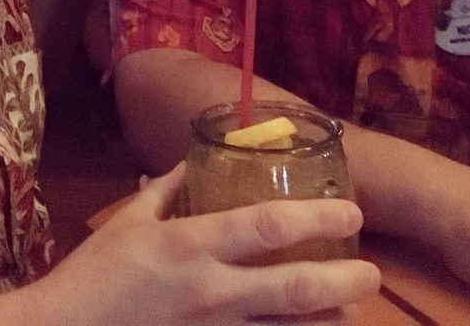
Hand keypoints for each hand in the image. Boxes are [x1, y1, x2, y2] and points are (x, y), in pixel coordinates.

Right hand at [31, 164, 379, 325]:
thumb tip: (196, 160)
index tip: (351, 212)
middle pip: (290, 289)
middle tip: (374, 273)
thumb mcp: (129, 221)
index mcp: (189, 246)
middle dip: (340, 280)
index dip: (313, 217)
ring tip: (355, 308)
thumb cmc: (96, 273)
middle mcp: (210, 292)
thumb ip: (168, 188)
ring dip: (327, 319)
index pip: (263, 227)